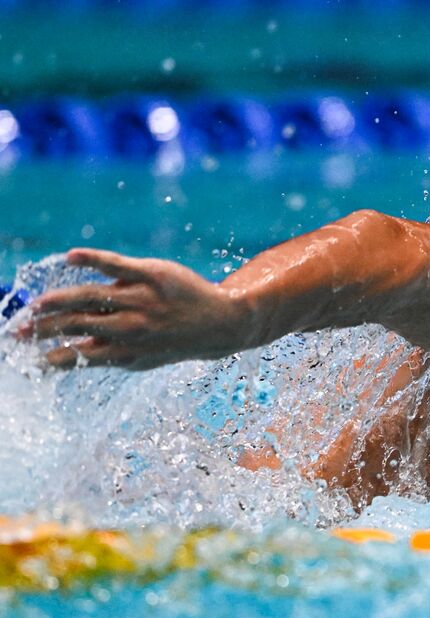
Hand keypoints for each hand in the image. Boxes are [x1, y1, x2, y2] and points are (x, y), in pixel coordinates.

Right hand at [16, 248, 254, 369]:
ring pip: (89, 297)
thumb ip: (107, 354)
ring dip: (58, 301)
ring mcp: (141, 299)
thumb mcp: (142, 357)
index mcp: (126, 351)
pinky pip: (117, 264)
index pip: (79, 356)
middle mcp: (131, 327)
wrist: (222, 323)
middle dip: (44, 330)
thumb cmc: (174, 339)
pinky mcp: (152, 275)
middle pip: (77, 325)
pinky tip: (70, 257)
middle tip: (17, 333)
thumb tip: (65, 356)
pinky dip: (92, 260)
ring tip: (35, 305)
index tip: (26, 360)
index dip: (51, 358)